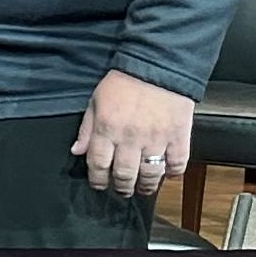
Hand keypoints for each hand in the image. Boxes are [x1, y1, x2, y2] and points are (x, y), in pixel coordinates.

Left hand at [72, 68, 194, 197]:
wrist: (158, 65)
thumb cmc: (124, 81)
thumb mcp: (96, 101)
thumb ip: (86, 128)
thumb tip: (76, 151)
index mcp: (106, 129)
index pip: (97, 164)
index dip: (97, 179)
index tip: (99, 185)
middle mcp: (130, 138)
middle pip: (123, 174)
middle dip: (121, 188)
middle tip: (122, 191)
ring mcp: (156, 138)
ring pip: (150, 173)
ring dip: (145, 186)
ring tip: (143, 189)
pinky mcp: (179, 135)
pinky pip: (178, 162)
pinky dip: (174, 172)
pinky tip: (169, 175)